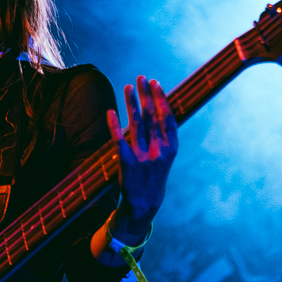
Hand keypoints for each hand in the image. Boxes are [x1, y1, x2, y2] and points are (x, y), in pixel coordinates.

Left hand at [107, 76, 177, 237]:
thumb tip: (158, 107)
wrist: (145, 204)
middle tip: (141, 77)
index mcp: (171, 149)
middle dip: (145, 95)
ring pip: (136, 124)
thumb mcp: (165, 156)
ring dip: (131, 103)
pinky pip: (119, 140)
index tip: (155, 83)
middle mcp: (159, 151)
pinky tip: (110, 111)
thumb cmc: (155, 175)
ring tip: (128, 86)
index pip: (167, 118)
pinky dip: (114, 125)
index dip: (161, 99)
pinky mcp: (126, 163)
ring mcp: (142, 157)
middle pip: (151, 116)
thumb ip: (162, 134)